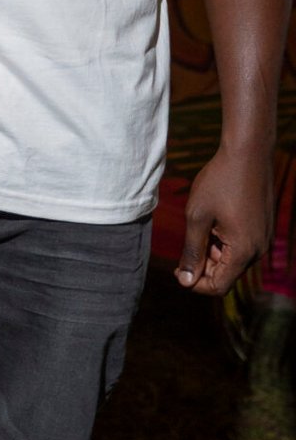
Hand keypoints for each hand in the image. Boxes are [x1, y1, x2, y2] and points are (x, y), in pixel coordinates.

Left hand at [175, 144, 272, 294]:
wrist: (247, 153)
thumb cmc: (219, 182)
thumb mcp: (197, 217)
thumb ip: (191, 251)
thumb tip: (185, 282)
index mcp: (243, 251)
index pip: (218, 286)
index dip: (194, 283)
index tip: (177, 268)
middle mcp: (258, 249)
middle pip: (226, 275)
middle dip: (203, 266)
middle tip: (185, 244)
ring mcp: (263, 239)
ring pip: (233, 261)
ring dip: (212, 252)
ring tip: (200, 226)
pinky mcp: (263, 228)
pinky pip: (241, 246)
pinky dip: (223, 242)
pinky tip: (213, 221)